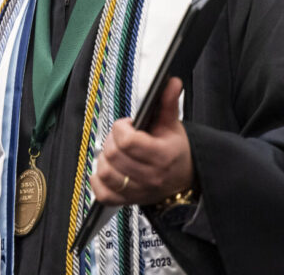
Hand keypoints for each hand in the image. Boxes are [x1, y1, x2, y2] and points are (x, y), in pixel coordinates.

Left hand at [89, 78, 193, 206]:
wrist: (185, 179)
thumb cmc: (176, 151)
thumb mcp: (173, 125)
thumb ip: (167, 103)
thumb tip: (171, 82)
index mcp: (162, 156)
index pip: (127, 141)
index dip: (121, 128)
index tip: (128, 125)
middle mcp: (151, 176)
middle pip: (113, 156)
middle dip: (112, 141)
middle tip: (121, 138)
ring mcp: (139, 191)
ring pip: (106, 174)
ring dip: (104, 160)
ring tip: (115, 153)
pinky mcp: (129, 201)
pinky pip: (103, 194)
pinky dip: (99, 182)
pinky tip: (107, 170)